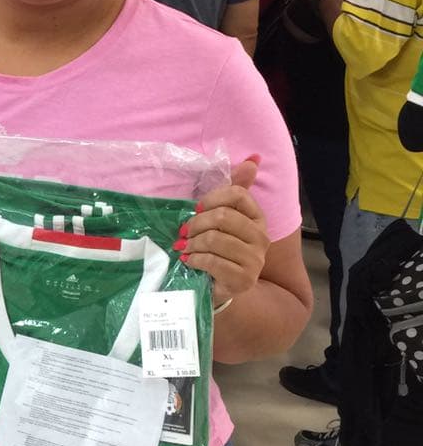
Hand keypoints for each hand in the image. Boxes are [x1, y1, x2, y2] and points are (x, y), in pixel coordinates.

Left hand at [179, 157, 268, 302]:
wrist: (221, 286)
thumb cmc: (219, 249)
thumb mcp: (222, 218)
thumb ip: (236, 188)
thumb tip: (253, 159)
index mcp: (257, 217)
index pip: (238, 195)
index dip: (212, 199)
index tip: (196, 209)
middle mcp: (261, 237)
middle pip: (223, 217)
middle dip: (197, 224)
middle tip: (183, 232)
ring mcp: (255, 260)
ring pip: (215, 239)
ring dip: (192, 243)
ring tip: (184, 247)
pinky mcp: (243, 279)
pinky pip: (212, 261)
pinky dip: (195, 259)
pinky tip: (188, 260)